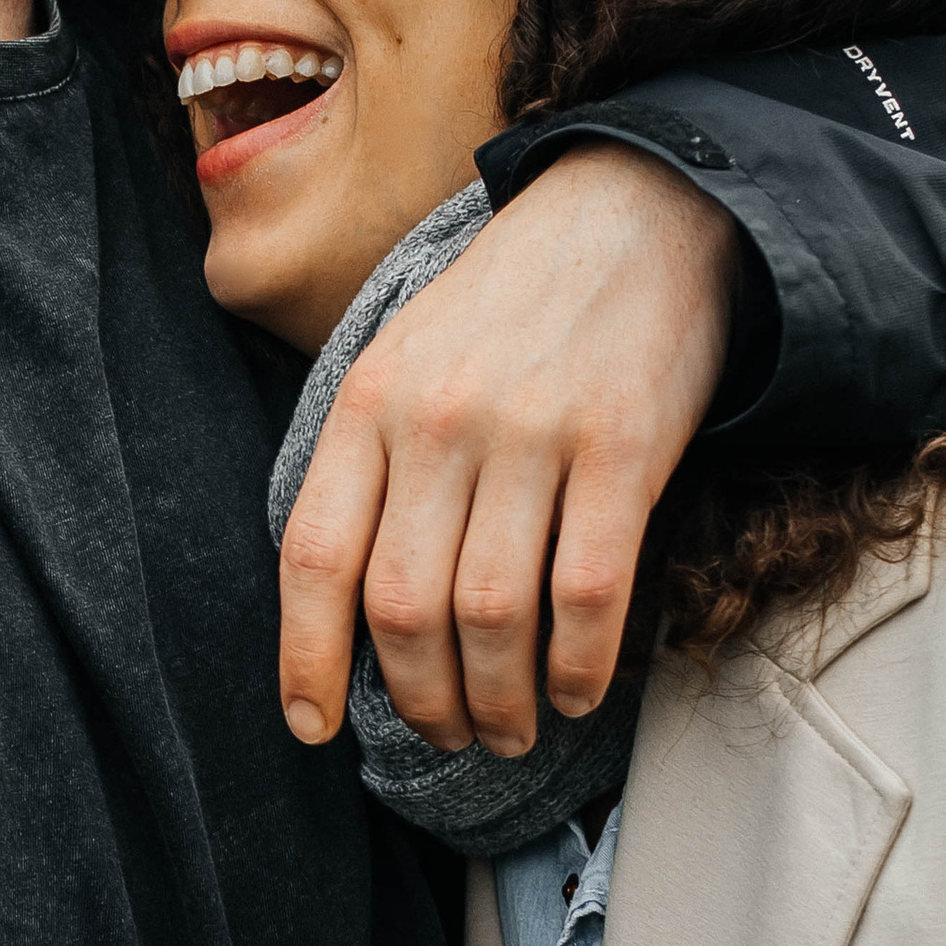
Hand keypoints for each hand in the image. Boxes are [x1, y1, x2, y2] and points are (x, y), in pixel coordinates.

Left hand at [276, 144, 738, 756]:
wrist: (638, 209)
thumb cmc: (515, 305)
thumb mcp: (410, 355)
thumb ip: (376, 461)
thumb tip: (353, 606)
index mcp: (371, 399)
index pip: (314, 554)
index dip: (307, 657)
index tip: (314, 726)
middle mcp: (438, 419)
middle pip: (403, 605)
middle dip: (421, 699)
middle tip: (447, 736)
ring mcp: (530, 431)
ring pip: (491, 615)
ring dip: (498, 700)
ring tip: (509, 730)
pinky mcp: (620, 445)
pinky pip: (586, 592)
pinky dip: (578, 665)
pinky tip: (577, 690)